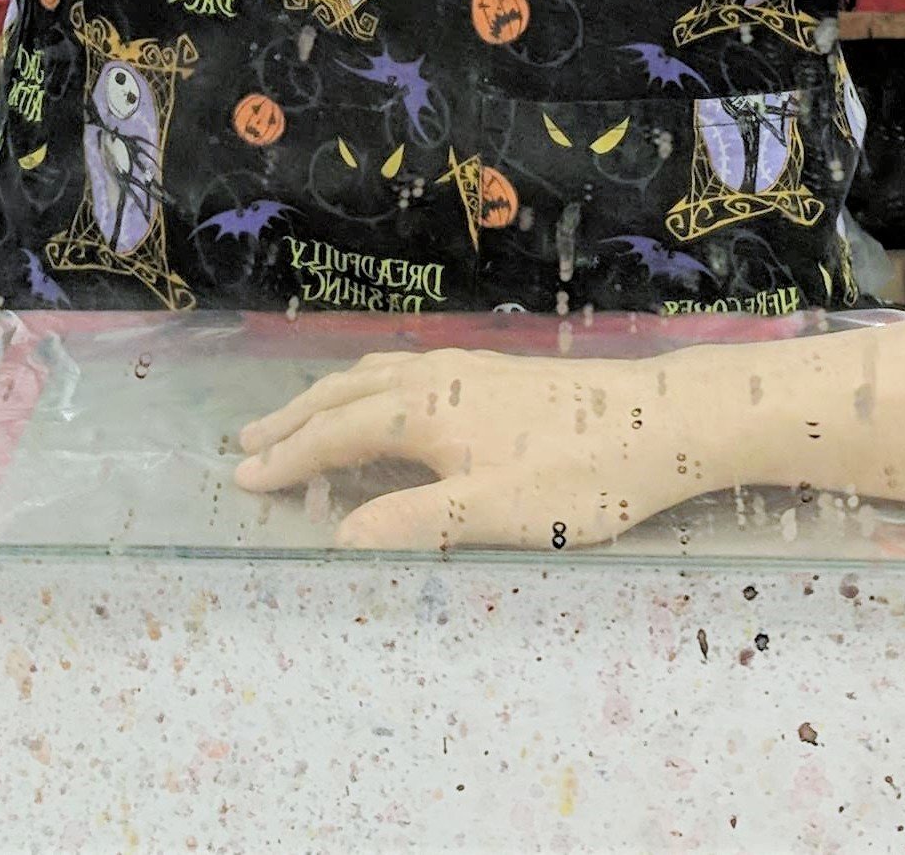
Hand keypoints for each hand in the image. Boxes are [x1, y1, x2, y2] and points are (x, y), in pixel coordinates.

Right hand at [234, 347, 717, 550]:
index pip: (335, 435)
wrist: (661, 420)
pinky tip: (383, 400)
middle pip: (344, 396)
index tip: (243, 478)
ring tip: (298, 419)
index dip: (289, 459)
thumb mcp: (492, 513)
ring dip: (327, 400)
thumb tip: (337, 536)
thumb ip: (412, 523)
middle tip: (246, 443)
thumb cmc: (577, 474)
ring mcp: (463, 368)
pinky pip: (400, 371)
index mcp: (422, 412)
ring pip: (373, 377)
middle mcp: (432, 378)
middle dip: (293, 421)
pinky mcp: (491, 372)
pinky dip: (365, 387)